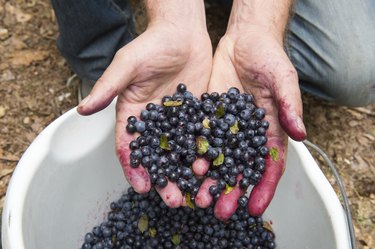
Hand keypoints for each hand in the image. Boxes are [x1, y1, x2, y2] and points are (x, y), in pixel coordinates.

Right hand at [77, 1, 211, 207]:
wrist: (182, 33)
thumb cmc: (151, 45)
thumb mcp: (127, 65)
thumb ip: (108, 87)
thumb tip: (83, 108)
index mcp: (133, 115)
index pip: (130, 147)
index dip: (134, 168)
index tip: (141, 187)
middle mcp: (155, 124)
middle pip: (157, 157)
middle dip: (164, 180)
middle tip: (173, 200)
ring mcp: (177, 122)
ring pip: (180, 154)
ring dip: (186, 175)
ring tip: (195, 194)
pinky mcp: (197, 117)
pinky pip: (201, 140)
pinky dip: (205, 156)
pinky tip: (212, 171)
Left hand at [195, 27, 305, 219]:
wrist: (244, 41)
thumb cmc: (270, 58)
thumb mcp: (283, 79)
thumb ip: (289, 105)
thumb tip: (301, 133)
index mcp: (270, 131)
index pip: (270, 165)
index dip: (264, 188)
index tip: (256, 208)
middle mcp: (247, 135)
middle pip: (240, 169)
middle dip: (231, 190)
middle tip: (220, 210)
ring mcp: (226, 128)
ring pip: (218, 159)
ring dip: (209, 179)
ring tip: (198, 195)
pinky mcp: (208, 117)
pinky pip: (201, 138)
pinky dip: (194, 154)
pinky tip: (186, 167)